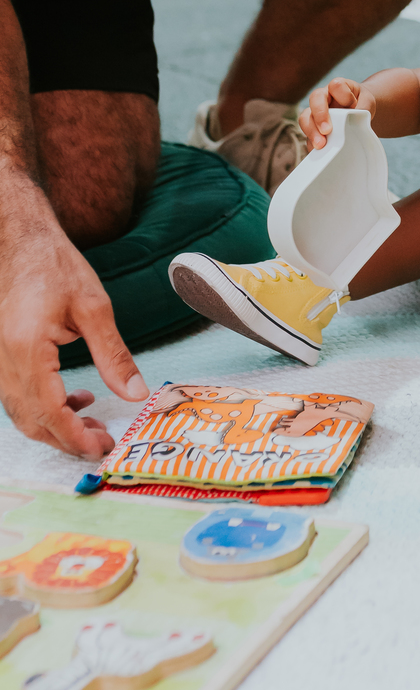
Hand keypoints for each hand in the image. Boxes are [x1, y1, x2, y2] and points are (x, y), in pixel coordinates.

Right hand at [0, 203, 149, 457]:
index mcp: (27, 349)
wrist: (20, 240)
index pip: (49, 411)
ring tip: (93, 424)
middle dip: (66, 440)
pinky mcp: (1, 356)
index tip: (102, 448)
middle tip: (102, 444)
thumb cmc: (55, 265)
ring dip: (55, 426)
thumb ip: (113, 355)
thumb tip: (135, 393)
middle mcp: (4, 360)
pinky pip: (17, 396)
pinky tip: (75, 399)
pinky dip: (44, 408)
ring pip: (21, 413)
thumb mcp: (94, 307)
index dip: (75, 437)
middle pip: (31, 420)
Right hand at [300, 77, 376, 149]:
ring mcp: (315, 113)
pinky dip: (312, 144)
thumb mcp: (368, 102)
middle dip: (320, 115)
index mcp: (337, 87)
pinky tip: (320, 152)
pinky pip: (307, 136)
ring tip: (320, 145)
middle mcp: (323, 98)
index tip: (351, 105)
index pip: (336, 86)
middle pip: (314, 99)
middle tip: (327, 130)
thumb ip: (365, 106)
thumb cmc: (362, 104)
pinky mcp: (313, 130)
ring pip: (305, 118)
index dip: (343, 95)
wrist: (358, 114)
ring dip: (312, 132)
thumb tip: (356, 117)